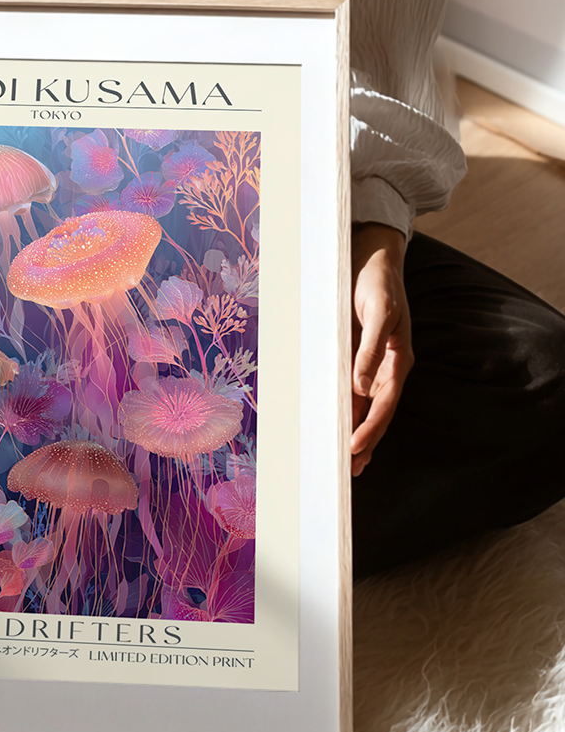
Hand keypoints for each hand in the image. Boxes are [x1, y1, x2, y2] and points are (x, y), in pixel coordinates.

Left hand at [350, 223, 413, 476]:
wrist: (372, 258)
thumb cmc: (377, 282)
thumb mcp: (378, 311)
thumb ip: (371, 347)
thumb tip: (361, 386)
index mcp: (398, 360)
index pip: (384, 403)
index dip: (370, 427)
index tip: (354, 449)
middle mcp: (386, 368)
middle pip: (375, 413)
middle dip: (364, 442)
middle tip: (347, 473)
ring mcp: (371, 364)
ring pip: (362, 406)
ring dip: (354, 432)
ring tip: (344, 464)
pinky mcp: (355, 357)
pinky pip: (349, 390)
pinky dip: (343, 410)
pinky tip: (334, 426)